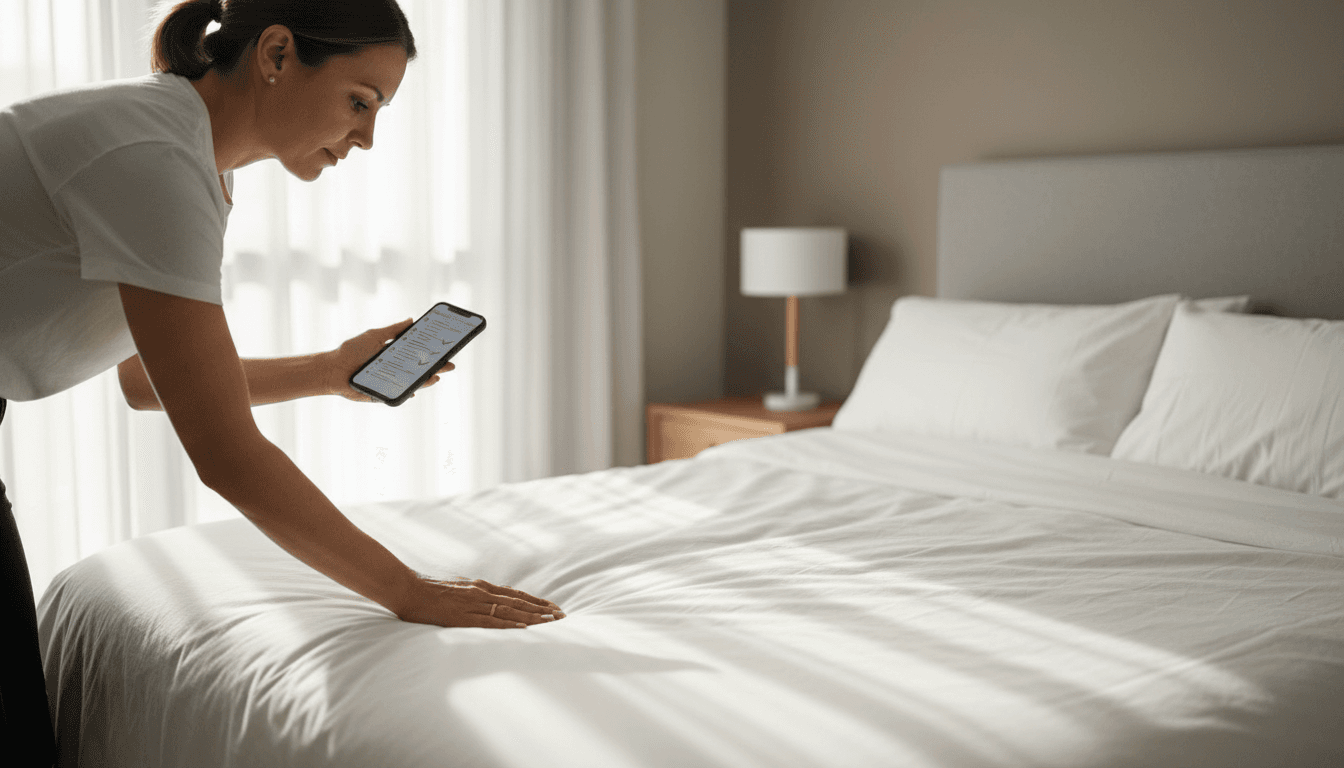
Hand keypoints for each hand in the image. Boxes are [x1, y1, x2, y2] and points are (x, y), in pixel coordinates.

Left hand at [325, 318, 455, 401]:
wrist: (332, 370)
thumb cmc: (350, 351)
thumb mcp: (374, 336)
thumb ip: (393, 330)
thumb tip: (412, 320)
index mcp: (395, 355)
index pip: (418, 354)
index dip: (432, 352)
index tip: (446, 349)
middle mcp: (395, 370)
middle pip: (420, 369)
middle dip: (436, 368)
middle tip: (449, 365)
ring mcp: (390, 383)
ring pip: (413, 383)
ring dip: (426, 381)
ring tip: (436, 377)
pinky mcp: (383, 394)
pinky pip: (398, 395)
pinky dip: (406, 392)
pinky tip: (414, 390)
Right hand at [396, 576, 565, 628]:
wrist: (406, 588)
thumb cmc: (427, 590)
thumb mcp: (456, 587)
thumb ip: (471, 593)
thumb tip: (484, 598)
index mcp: (480, 587)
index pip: (515, 595)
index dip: (536, 601)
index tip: (553, 607)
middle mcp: (481, 592)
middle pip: (519, 602)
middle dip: (542, 610)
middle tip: (562, 616)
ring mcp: (473, 603)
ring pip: (510, 611)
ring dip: (533, 617)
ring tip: (552, 622)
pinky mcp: (463, 616)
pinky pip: (490, 622)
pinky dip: (509, 625)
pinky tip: (524, 629)